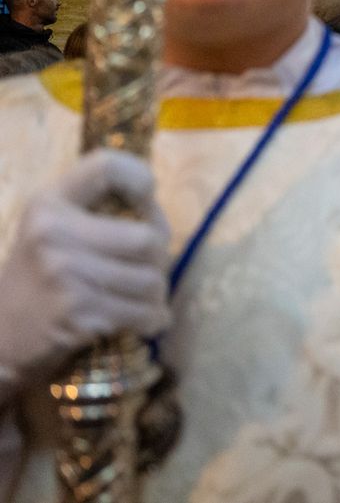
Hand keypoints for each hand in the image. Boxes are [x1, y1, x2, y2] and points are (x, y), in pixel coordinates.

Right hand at [0, 150, 170, 403]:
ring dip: (157, 295)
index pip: (105, 167)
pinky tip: (143, 320)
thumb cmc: (40, 276)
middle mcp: (54, 233)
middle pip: (149, 238)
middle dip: (161, 258)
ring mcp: (65, 274)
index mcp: (48, 204)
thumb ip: (97, 209)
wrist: (1, 335)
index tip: (146, 198)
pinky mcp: (77, 313)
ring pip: (152, 280)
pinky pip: (143, 313)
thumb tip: (157, 215)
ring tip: (144, 299)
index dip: (139, 177)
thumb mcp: (53, 228)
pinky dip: (152, 320)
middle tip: (151, 270)